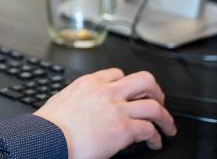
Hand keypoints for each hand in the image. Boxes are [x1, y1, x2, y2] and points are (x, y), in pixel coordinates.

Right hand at [34, 68, 175, 158]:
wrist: (49, 138)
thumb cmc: (51, 125)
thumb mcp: (63, 100)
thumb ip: (78, 98)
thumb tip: (80, 107)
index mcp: (90, 83)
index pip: (118, 74)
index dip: (129, 84)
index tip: (132, 93)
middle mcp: (107, 91)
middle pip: (144, 81)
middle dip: (156, 92)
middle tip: (158, 102)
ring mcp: (117, 109)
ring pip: (154, 106)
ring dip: (165, 118)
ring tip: (167, 127)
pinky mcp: (124, 129)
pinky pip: (150, 129)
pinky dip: (156, 137)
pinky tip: (154, 143)